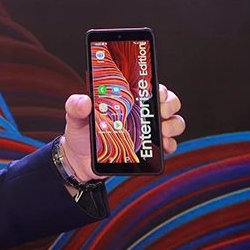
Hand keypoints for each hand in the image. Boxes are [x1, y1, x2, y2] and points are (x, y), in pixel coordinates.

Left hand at [60, 84, 184, 181]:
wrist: (80, 162)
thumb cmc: (81, 134)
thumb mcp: (75, 117)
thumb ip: (75, 106)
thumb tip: (84, 101)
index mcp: (128, 99)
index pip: (150, 87)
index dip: (160, 87)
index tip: (157, 92)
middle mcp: (142, 113)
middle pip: (169, 102)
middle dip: (170, 104)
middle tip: (161, 111)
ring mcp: (148, 131)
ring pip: (175, 122)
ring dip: (173, 125)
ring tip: (162, 131)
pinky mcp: (150, 150)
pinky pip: (170, 145)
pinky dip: (170, 145)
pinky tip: (162, 145)